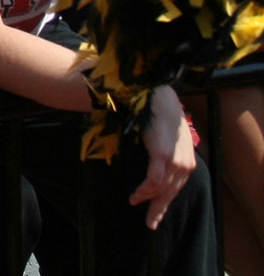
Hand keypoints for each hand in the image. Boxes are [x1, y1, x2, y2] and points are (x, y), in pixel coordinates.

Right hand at [129, 85, 195, 229]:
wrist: (160, 98)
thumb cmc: (160, 115)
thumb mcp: (166, 139)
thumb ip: (164, 154)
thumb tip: (155, 165)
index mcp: (187, 161)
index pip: (177, 188)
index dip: (166, 201)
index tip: (157, 213)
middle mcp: (185, 165)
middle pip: (171, 193)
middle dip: (159, 210)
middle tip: (150, 224)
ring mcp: (175, 162)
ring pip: (161, 190)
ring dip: (147, 201)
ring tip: (134, 203)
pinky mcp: (163, 156)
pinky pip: (153, 181)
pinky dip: (144, 191)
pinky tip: (136, 196)